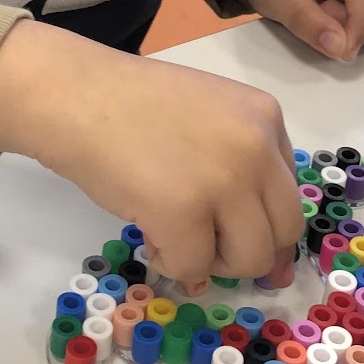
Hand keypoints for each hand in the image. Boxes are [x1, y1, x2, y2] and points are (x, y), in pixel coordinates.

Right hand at [0, 20, 302, 283]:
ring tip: (172, 236)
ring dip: (211, 262)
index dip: (262, 223)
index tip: (235, 235)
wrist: (74, 94)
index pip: (289, 193)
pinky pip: (195, 268)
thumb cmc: (129, 103)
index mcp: (265, 117)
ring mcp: (224, 180)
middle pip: (282, 232)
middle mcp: (256, 147)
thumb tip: (267, 251)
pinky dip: (171, 264)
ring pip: (249, 259)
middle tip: (206, 248)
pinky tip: (148, 234)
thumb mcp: (208, 115)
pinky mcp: (183, 213)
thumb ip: (239, 163)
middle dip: (245, 252)